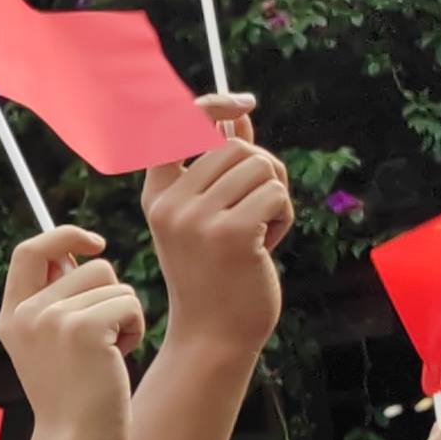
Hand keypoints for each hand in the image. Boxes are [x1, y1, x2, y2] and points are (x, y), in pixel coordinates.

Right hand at [0, 238, 145, 439]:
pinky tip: (119, 357)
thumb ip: (55, 301)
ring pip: (114, 284)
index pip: (30, 250)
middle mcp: (27, 313)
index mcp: (12, 315)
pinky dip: (135, 328)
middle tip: (101, 337)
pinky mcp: (85, 327)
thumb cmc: (73, 396)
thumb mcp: (48, 345)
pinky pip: (128, 303)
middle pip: (89, 266)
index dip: (65, 235)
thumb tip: (83, 255)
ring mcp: (53, 319)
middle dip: (109, 294)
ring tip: (108, 352)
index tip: (95, 244)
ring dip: (124, 314)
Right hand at [140, 119, 293, 354]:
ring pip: (260, 165)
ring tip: (260, 231)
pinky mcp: (230, 233)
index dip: (212, 105)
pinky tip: (266, 246)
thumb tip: (238, 114)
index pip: (176, 127)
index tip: (243, 103)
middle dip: (262, 169)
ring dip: (275, 195)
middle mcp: (170, 204)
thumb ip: (221, 166)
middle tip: (261, 208)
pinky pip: (276, 192)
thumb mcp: (208, 217)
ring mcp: (197, 219)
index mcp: (157, 197)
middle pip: (235, 145)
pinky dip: (283, 216)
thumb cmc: (216, 276)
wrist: (214, 336)